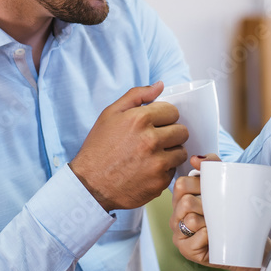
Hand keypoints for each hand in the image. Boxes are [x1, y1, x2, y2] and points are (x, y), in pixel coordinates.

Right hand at [70, 82, 188, 210]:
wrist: (89, 184)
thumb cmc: (98, 148)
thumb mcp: (110, 114)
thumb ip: (136, 96)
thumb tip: (160, 85)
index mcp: (139, 119)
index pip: (173, 112)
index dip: (164, 117)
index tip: (156, 124)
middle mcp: (151, 140)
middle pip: (181, 131)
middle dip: (171, 134)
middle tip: (155, 140)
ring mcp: (157, 163)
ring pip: (181, 152)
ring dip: (170, 153)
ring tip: (152, 156)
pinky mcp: (159, 182)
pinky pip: (173, 171)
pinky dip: (164, 171)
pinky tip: (147, 170)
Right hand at [172, 154, 262, 270]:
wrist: (246, 246)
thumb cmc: (232, 215)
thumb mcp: (224, 186)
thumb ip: (211, 166)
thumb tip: (195, 159)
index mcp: (180, 201)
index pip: (181, 184)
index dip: (199, 184)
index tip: (215, 191)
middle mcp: (176, 217)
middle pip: (185, 202)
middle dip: (206, 205)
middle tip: (219, 212)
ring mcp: (179, 235)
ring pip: (191, 220)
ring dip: (211, 222)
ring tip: (218, 226)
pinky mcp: (186, 251)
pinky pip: (199, 236)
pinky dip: (211, 236)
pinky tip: (216, 239)